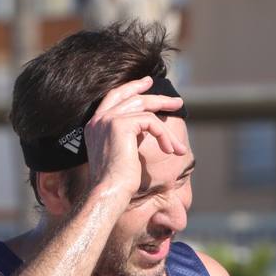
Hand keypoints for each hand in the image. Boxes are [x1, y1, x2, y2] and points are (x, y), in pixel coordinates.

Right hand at [82, 75, 187, 200]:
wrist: (109, 192)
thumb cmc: (117, 182)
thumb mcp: (121, 153)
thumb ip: (128, 137)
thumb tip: (149, 126)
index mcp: (95, 125)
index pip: (114, 97)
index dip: (132, 88)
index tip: (147, 84)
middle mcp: (99, 119)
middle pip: (131, 96)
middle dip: (155, 96)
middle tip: (176, 101)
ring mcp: (108, 119)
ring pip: (145, 109)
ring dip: (167, 127)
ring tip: (180, 144)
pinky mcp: (121, 124)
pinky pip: (151, 122)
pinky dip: (164, 135)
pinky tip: (170, 151)